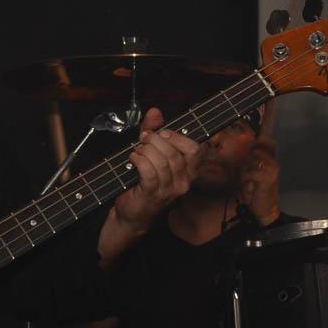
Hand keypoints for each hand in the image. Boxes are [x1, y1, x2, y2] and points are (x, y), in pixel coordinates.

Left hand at [97, 108, 201, 266]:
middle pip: (176, 153)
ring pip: (162, 162)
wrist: (133, 215)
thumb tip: (155, 112)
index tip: (163, 132)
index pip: (195, 150)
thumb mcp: (152, 155)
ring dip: (146, 150)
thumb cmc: (144, 185)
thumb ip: (155, 132)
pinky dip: (139, 160)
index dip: (178, 137)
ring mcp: (169, 191)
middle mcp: (183, 183)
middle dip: (157, 140)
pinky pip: (148, 171)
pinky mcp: (152, 195)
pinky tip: (132, 158)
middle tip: (144, 138)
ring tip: (137, 150)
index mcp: (189, 173)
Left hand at [238, 136, 280, 226]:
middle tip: (247, 173)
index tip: (250, 147)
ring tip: (248, 181)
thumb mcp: (254, 175)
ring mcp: (272, 172)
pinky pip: (251, 173)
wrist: (266, 210)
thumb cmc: (258, 193)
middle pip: (256, 151)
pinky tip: (248, 186)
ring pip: (253, 161)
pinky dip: (246, 179)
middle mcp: (274, 165)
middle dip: (247, 161)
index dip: (258, 142)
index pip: (268, 143)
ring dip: (246, 171)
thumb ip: (251, 163)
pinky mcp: (268, 180)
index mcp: (272, 162)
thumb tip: (244, 151)